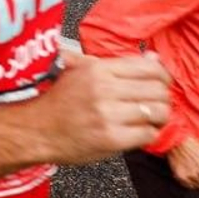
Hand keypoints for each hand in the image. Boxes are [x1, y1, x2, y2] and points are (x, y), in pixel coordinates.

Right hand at [33, 52, 171, 165]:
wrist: (35, 130)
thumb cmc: (59, 103)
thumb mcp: (80, 72)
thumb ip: (116, 65)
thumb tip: (153, 58)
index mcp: (97, 69)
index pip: (148, 67)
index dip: (163, 76)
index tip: (161, 83)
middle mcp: (104, 89)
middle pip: (157, 90)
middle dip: (162, 99)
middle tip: (155, 104)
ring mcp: (108, 115)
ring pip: (157, 112)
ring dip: (159, 118)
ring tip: (149, 120)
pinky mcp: (111, 139)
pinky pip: (148, 134)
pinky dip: (149, 134)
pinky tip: (138, 133)